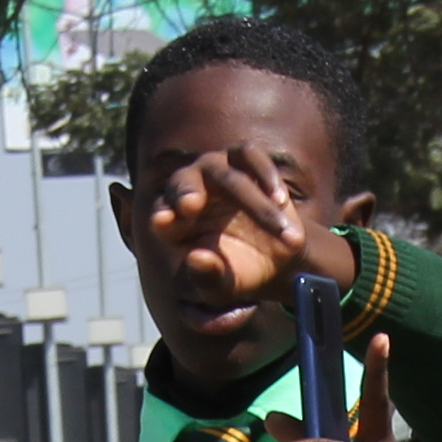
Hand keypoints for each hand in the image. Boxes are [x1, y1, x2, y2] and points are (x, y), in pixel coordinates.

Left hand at [134, 144, 359, 308]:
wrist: (275, 260)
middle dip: (185, 192)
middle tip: (190, 205)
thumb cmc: (239, 272)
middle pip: (183, 183)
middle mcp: (190, 188)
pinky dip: (266, 175)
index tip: (162, 223)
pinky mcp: (244, 161)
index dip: (162, 216)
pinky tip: (280, 200)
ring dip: (246, 196)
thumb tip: (196, 258)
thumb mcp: (223, 285)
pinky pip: (251, 156)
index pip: (161, 213)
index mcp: (174, 221)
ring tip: (268, 217)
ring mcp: (217, 170)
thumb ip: (208, 276)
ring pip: (225, 174)